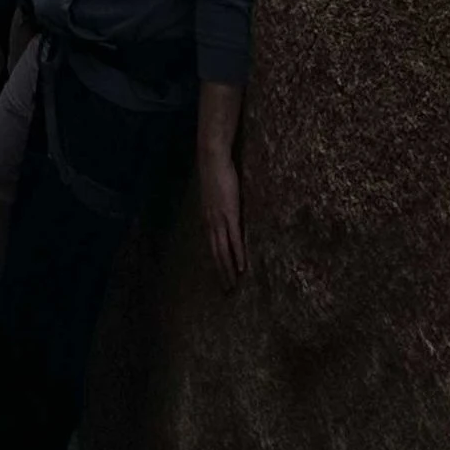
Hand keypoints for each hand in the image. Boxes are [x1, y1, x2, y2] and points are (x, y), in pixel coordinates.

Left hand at [196, 82, 246, 284]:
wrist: (212, 159)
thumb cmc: (214, 173)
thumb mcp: (215, 193)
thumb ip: (218, 204)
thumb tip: (224, 210)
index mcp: (207, 218)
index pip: (211, 246)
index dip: (215, 263)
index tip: (220, 276)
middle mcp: (210, 223)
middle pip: (215, 254)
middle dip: (221, 272)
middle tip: (226, 290)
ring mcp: (219, 220)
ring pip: (223, 251)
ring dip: (228, 269)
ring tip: (233, 285)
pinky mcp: (230, 214)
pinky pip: (234, 240)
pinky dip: (238, 255)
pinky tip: (242, 267)